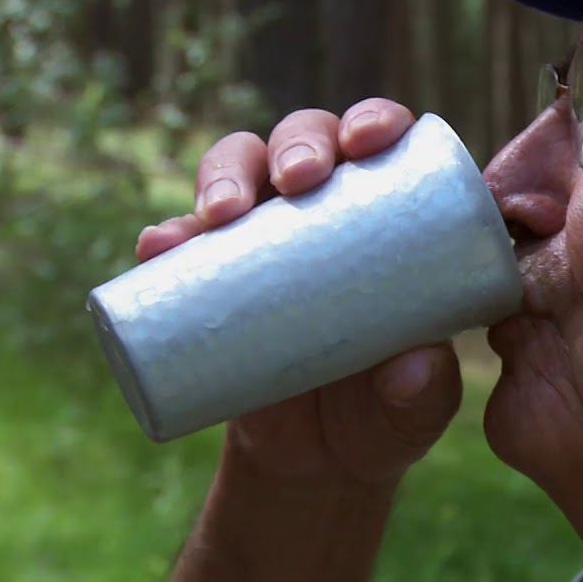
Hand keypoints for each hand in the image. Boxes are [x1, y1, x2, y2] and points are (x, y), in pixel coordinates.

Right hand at [136, 99, 461, 485]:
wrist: (316, 461)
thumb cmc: (384, 413)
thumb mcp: (415, 409)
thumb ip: (424, 392)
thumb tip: (413, 366)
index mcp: (388, 215)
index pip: (384, 143)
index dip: (375, 119)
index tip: (369, 140)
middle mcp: (322, 207)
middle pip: (306, 140)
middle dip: (297, 142)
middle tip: (296, 179)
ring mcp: (261, 237)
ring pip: (238, 170)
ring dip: (225, 175)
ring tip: (220, 215)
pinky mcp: (210, 277)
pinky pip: (180, 242)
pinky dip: (166, 238)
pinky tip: (158, 248)